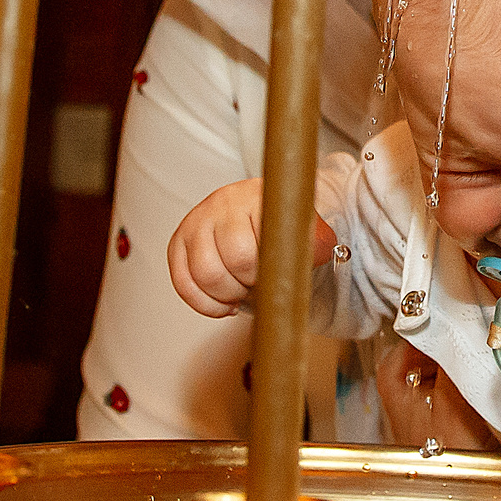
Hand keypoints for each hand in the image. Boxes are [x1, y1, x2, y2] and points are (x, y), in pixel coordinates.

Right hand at [166, 180, 337, 317]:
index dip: (263, 274)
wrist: (263, 211)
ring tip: (244, 291)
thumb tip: (322, 253)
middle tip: (260, 284)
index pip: (251, 250)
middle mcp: (222, 203)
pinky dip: (205, 303)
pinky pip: (182, 283)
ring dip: (227, 295)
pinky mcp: (178, 241)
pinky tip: (226, 303)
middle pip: (229, 264)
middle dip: (248, 285)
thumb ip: (317, 242)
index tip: (274, 277)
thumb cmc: (285, 228)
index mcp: (256, 196)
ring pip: (203, 275)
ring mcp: (196, 220)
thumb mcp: (308, 232)